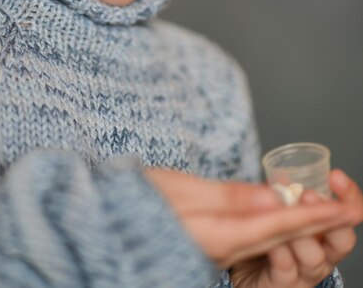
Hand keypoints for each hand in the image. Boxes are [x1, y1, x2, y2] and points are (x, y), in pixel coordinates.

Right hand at [145, 169, 354, 268]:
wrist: (102, 221)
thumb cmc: (134, 202)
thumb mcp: (180, 191)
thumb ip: (229, 198)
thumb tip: (273, 197)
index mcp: (216, 236)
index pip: (275, 224)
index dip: (310, 215)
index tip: (341, 208)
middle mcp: (220, 248)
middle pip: (276, 235)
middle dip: (313, 223)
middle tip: (347, 210)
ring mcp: (214, 250)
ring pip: (265, 237)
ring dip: (297, 223)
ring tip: (324, 211)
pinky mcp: (208, 245)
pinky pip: (250, 239)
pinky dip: (272, 226)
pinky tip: (281, 218)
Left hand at [230, 169, 362, 286]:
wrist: (240, 264)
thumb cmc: (265, 230)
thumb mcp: (274, 205)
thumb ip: (281, 194)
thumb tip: (282, 178)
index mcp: (325, 228)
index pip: (349, 211)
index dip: (348, 195)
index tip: (334, 176)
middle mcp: (323, 252)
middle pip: (343, 239)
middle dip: (328, 216)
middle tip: (308, 195)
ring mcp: (306, 272)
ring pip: (315, 257)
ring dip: (302, 235)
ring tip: (287, 217)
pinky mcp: (284, 284)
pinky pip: (287, 270)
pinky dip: (281, 254)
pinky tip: (272, 241)